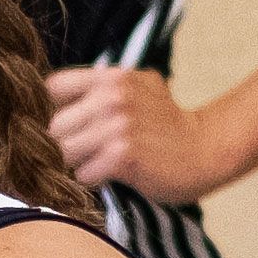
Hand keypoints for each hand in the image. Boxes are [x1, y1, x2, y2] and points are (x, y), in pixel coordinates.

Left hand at [49, 65, 242, 206]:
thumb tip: (56, 97)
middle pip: (53, 126)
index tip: (65, 126)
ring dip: (75, 164)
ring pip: (64, 151)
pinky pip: (83, 173)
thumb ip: (102, 87)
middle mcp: (111, 97)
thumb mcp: (137, 88)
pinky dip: (91, 179)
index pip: (52, 88)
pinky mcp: (123, 155)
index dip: (52, 111)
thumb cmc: (166, 124)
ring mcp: (117, 125)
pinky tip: (109, 176)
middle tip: (80, 154)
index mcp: (110, 77)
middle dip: (61, 144)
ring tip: (95, 164)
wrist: (206, 148)